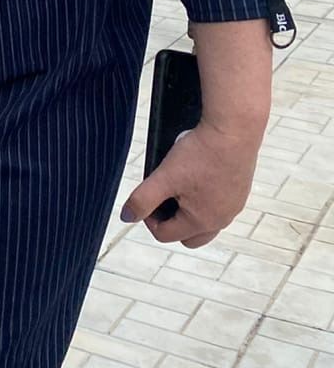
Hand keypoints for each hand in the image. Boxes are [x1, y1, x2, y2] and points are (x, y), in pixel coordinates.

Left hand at [120, 116, 262, 247]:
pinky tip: (196, 176)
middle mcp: (222, 220)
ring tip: (178, 185)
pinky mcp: (240, 191)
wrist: (234, 131)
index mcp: (202, 222)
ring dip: (187, 211)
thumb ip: (142, 200)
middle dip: (170, 222)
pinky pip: (218, 205)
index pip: (165, 235)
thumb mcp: (164, 177)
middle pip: (188, 236)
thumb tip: (127, 217)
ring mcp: (234, 206)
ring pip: (204, 221)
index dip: (147, 218)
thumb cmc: (201, 154)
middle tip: (162, 197)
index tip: (146, 196)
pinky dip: (203, 199)